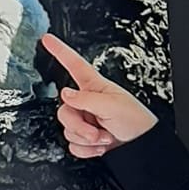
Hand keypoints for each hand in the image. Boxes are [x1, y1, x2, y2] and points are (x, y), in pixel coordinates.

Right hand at [42, 34, 156, 158]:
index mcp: (94, 87)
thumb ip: (86, 99)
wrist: (141, 146)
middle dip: (79, 127)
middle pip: (64, 111)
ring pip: (67, 130)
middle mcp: (86, 102)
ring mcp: (84, 120)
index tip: (47, 38)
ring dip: (86, 139)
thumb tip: (65, 94)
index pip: (73, 64)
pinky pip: (72, 146)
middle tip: (97, 133)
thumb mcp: (113, 105)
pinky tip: (99, 147)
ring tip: (104, 137)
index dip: (60, 50)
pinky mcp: (84, 138)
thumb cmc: (135, 119)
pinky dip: (86, 150)